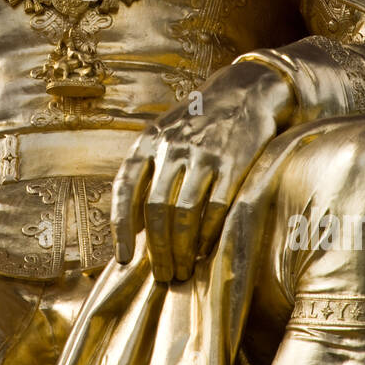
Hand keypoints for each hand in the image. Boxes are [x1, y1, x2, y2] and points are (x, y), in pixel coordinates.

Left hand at [111, 62, 294, 281]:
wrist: (243, 91)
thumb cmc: (196, 124)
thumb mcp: (162, 136)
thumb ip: (146, 175)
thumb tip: (132, 229)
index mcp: (147, 142)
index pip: (125, 190)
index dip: (121, 228)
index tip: (124, 258)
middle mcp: (172, 147)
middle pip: (157, 209)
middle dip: (158, 249)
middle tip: (163, 273)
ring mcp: (204, 154)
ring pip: (185, 213)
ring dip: (182, 249)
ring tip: (183, 270)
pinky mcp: (235, 162)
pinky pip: (218, 208)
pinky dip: (210, 235)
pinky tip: (207, 251)